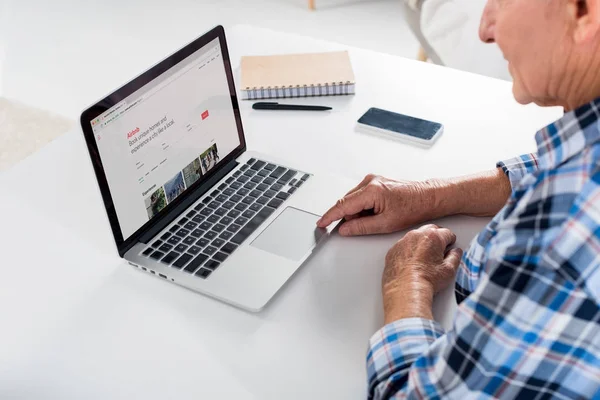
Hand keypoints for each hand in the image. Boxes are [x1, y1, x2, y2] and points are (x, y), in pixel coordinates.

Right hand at [316, 174, 443, 235]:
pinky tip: (376, 212)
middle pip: (347, 203)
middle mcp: (370, 181)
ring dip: (358, 212)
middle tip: (362, 227)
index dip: (330, 216)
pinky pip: (360, 196)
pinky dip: (363, 207)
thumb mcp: (385, 224)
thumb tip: (345, 229)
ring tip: (377, 218)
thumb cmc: (413, 208)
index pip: (343, 205)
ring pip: (353, 200)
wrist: (428, 198)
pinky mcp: (375, 182)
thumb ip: (361, 227)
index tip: (321, 223)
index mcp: (371, 191)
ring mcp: (372, 180)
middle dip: (350, 217)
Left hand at [382, 224, 462, 322]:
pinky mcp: (393, 250)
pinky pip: (403, 245)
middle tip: (439, 248)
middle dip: (437, 237)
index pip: (447, 233)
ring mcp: (402, 242)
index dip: (451, 240)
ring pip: (415, 236)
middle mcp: (416, 235)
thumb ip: (455, 257)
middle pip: (430, 230)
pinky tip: (412, 262)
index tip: (450, 244)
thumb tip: (455, 252)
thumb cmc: (426, 280)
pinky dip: (408, 250)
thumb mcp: (449, 270)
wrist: (406, 290)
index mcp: (432, 237)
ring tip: (425, 256)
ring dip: (421, 242)